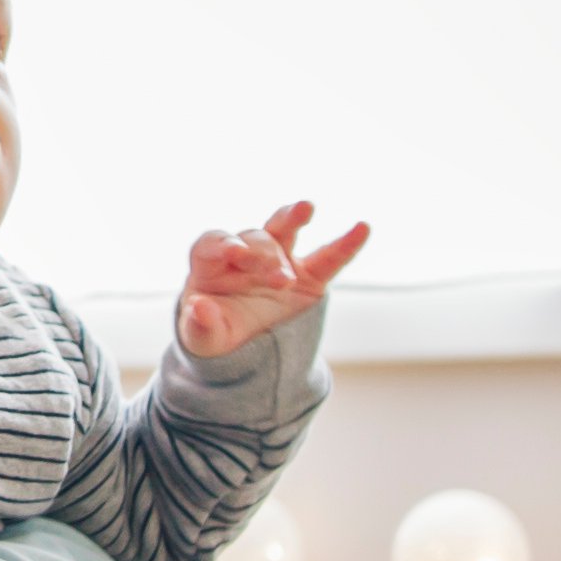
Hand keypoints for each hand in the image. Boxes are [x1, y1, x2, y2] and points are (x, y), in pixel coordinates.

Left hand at [178, 200, 371, 359]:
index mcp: (213, 264)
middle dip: (266, 255)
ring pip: (283, 231)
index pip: (213, 244)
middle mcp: (246, 254)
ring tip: (305, 208)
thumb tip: (198, 306)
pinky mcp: (309, 276)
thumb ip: (199, 325)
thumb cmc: (217, 336)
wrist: (249, 351)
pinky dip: (345, 244)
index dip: (223, 243)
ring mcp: (279, 260)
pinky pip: (328, 258)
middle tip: (280, 279)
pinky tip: (362, 229)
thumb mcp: (205, 339)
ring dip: (293, 218)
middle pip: (254, 240)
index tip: (235, 253)